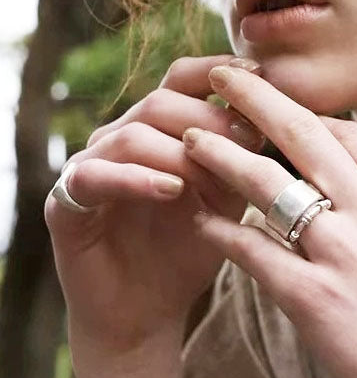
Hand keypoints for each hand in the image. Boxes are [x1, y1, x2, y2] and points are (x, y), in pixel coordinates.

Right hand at [44, 55, 264, 360]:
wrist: (149, 307)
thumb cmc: (190, 247)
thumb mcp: (224, 198)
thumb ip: (238, 160)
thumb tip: (270, 121)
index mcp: (158, 130)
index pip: (182, 80)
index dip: (217, 70)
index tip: (257, 72)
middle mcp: (121, 138)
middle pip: (161, 102)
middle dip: (207, 118)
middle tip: (246, 139)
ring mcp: (92, 165)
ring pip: (132, 134)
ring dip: (177, 152)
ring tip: (212, 176)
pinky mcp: (66, 200)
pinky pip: (97, 176)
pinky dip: (137, 180)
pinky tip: (172, 190)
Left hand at [183, 65, 356, 377]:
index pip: (346, 132)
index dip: (304, 110)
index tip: (274, 101)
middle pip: (302, 135)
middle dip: (256, 99)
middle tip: (222, 74)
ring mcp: (340, 252)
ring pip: (267, 183)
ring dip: (223, 156)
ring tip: (191, 139)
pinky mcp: (313, 297)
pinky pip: (254, 251)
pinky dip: (222, 232)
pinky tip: (200, 219)